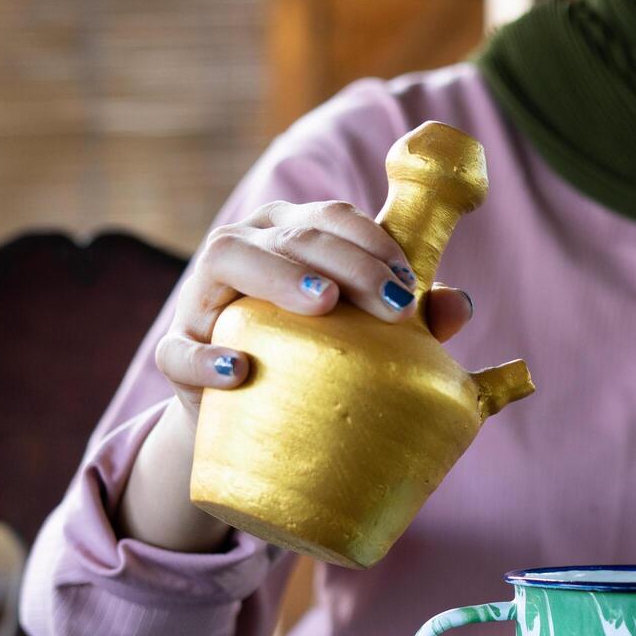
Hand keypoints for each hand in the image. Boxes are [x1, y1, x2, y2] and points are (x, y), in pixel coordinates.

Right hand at [155, 199, 474, 416]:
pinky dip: (206, 359)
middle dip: (348, 263)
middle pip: (295, 235)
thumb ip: (418, 319)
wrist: (252, 418)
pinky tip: (240, 370)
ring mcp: (204, 293)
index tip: (411, 284)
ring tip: (325, 303)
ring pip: (228, 258)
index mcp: (295, 233)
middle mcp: (248, 245)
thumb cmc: (323, 355)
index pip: (334, 217)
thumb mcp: (373, 337)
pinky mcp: (176, 351)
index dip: (375, 242)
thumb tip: (459, 306)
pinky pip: (179, 349)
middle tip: (392, 305)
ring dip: (279, 276)